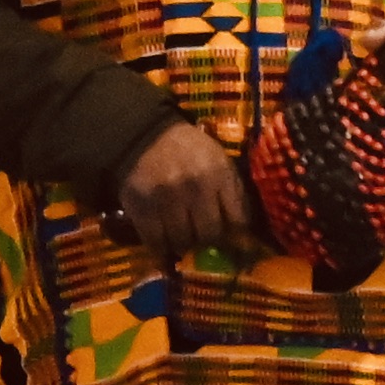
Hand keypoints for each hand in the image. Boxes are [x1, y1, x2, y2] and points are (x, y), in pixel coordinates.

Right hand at [115, 119, 260, 257]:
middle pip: (210, 235)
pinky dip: (160, 248)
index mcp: (220, 175)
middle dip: (209, 243)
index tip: (232, 240)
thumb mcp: (219, 161)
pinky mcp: (142, 208)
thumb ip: (233, 191)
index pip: (237, 220)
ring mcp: (167, 199)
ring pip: (182, 242)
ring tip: (183, 241)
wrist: (146, 136)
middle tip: (205, 242)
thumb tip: (243, 232)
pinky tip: (163, 244)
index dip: (236, 236)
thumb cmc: (189, 150)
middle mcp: (196, 188)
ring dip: (184, 246)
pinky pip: (154, 242)